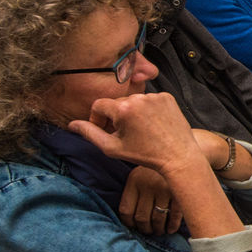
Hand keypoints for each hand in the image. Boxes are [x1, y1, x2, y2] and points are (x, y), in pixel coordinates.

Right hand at [69, 93, 201, 175]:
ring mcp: (155, 96)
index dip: (97, 119)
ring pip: (134, 101)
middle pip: (116, 103)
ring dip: (132, 112)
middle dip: (116, 116)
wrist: (178, 156)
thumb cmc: (144, 155)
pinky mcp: (168, 97)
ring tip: (139, 130)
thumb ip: (90, 134)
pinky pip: (150, 100)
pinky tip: (152, 124)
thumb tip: (72, 125)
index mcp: (123, 108)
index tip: (104, 130)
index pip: (98, 106)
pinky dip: (148, 109)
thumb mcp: (112, 148)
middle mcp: (138, 97)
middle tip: (123, 134)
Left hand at [119, 166, 182, 234]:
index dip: (129, 223)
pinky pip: (175, 215)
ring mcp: (165, 189)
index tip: (134, 227)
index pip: (126, 210)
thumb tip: (130, 219)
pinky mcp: (180, 192)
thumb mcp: (141, 173)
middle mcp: (148, 185)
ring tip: (159, 231)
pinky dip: (172, 226)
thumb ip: (134, 191)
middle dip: (145, 229)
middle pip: (141, 217)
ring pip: (158, 219)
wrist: (183, 152)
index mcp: (134, 180)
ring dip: (158, 229)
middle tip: (148, 231)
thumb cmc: (158, 168)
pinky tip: (170, 229)